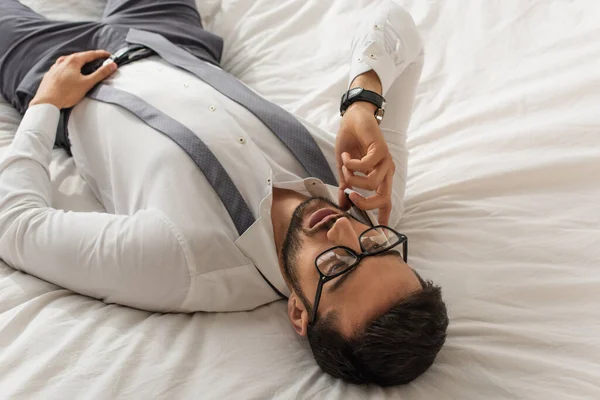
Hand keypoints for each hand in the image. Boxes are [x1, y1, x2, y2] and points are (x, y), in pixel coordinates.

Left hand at [29, 50, 116, 109]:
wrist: (47, 101)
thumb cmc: (66, 93)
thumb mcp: (87, 83)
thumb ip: (101, 73)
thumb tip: (112, 65)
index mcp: (73, 61)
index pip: (90, 54)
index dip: (101, 54)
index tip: (109, 55)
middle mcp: (63, 61)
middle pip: (80, 56)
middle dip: (90, 57)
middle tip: (99, 60)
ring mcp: (55, 67)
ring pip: (70, 60)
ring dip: (79, 61)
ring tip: (85, 64)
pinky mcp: (51, 73)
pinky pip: (62, 66)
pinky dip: (70, 67)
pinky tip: (70, 72)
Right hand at [336, 102, 394, 224]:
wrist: (353, 118)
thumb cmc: (350, 143)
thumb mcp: (344, 169)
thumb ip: (345, 187)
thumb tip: (341, 205)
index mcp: (380, 178)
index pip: (385, 201)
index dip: (382, 216)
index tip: (378, 230)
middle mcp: (386, 171)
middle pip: (384, 198)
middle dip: (365, 203)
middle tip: (349, 195)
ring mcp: (385, 161)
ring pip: (372, 183)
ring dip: (353, 177)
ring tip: (345, 166)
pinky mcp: (381, 150)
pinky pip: (366, 166)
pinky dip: (352, 164)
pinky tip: (346, 157)